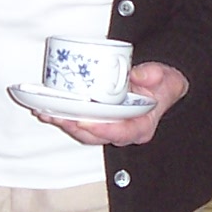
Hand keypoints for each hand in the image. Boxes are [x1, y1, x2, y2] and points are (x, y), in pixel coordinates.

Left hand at [36, 61, 188, 146]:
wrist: (160, 86)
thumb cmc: (162, 85)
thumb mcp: (164, 77)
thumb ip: (153, 75)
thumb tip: (136, 75)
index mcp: (141, 126)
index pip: (121, 133)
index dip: (102, 130)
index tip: (85, 121)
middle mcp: (123, 131)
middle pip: (95, 136)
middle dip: (74, 126)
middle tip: (58, 115)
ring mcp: (109, 127)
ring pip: (83, 132)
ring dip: (63, 123)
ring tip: (46, 112)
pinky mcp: (98, 120)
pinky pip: (79, 123)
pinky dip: (63, 116)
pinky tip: (47, 109)